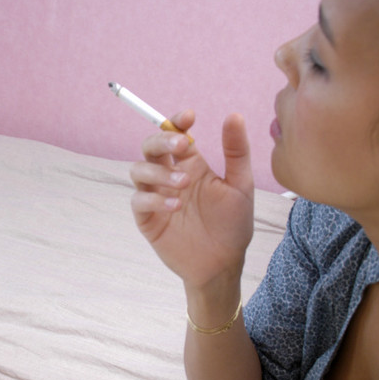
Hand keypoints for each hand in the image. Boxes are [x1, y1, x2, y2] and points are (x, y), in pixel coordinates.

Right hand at [129, 111, 254, 289]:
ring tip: (184, 183)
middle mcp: (170, 176)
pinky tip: (176, 205)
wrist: (223, 264)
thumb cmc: (233, 225)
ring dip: (158, 171)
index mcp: (191, 165)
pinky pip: (139, 200)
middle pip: (150, 146)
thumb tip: (234, 115)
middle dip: (162, 139)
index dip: (176, 121)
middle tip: (183, 144)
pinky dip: (154, 198)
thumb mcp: (241, 185)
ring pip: (138, 170)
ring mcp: (156, 197)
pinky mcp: (148, 219)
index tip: (189, 117)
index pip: (175, 134)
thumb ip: (237, 152)